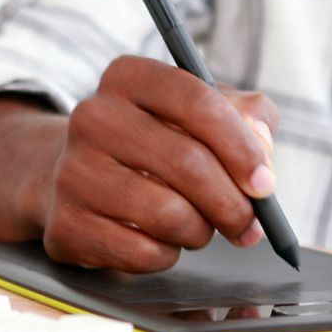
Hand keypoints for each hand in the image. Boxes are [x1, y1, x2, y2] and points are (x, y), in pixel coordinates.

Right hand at [42, 55, 278, 272]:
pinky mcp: (66, 224)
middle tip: (249, 224)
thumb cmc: (154, 143)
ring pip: (168, 214)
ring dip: (200, 231)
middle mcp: (93, 117)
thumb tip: (261, 142)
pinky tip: (161, 241)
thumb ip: (244, 115)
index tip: (265, 183)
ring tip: (198, 227)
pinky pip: (142, 252)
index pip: (198, 103)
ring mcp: (73, 171)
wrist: (75, 178)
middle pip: (188, 163)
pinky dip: (166, 255)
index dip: (241, 147)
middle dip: (232, 203)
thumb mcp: (198, 113)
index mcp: (128, 77)